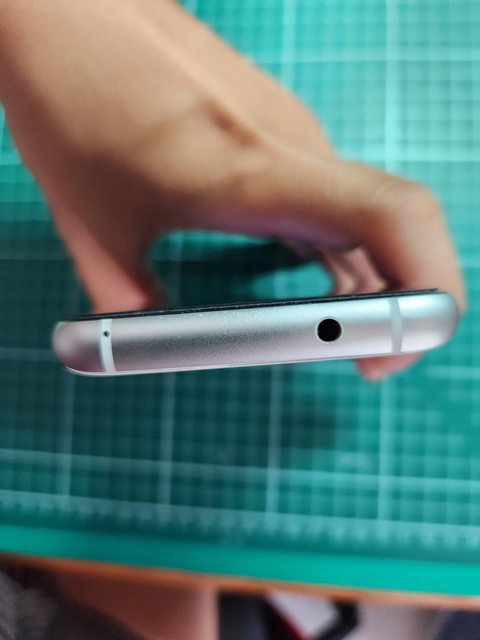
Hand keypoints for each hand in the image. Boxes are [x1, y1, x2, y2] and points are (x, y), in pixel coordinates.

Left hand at [0, 0, 464, 378]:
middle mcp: (293, 146)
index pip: (394, 219)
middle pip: (398, 225)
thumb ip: (131, 311)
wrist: (64, 13)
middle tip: (362, 361)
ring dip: (373, 279)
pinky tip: (318, 278)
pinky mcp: (276, 132)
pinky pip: (336, 199)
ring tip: (333, 328)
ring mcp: (290, 134)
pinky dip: (344, 249)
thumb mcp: (94, 229)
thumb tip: (158, 351)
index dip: (424, 293)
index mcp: (254, 172)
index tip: (380, 361)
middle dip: (401, 304)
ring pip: (368, 215)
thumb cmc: (74, 105)